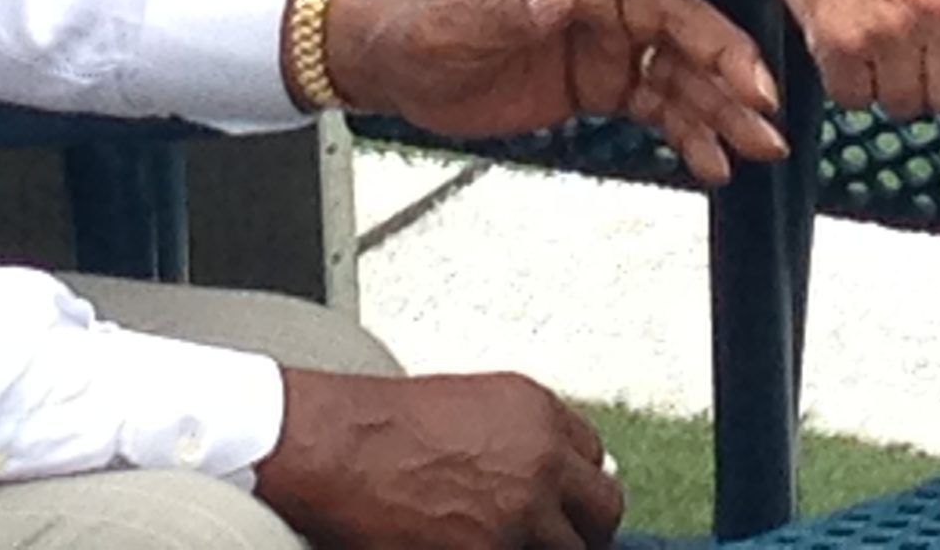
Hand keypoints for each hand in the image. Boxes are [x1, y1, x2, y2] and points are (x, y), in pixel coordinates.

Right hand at [257, 369, 623, 548]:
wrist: (336, 448)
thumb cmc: (382, 423)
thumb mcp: (471, 405)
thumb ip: (522, 435)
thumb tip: (555, 470)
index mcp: (539, 413)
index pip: (596, 459)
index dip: (576, 484)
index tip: (567, 500)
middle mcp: (541, 461)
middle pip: (604, 510)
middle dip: (584, 527)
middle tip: (563, 537)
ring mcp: (520, 515)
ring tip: (513, 543)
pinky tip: (478, 546)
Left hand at [325, 0, 787, 180]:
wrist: (391, 68)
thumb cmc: (414, 26)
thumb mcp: (451, 20)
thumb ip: (509, 9)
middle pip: (679, 18)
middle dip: (725, 57)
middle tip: (761, 100)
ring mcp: (605, 38)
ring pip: (680, 67)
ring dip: (721, 104)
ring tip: (759, 145)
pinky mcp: (602, 83)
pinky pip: (658, 105)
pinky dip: (689, 133)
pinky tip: (714, 166)